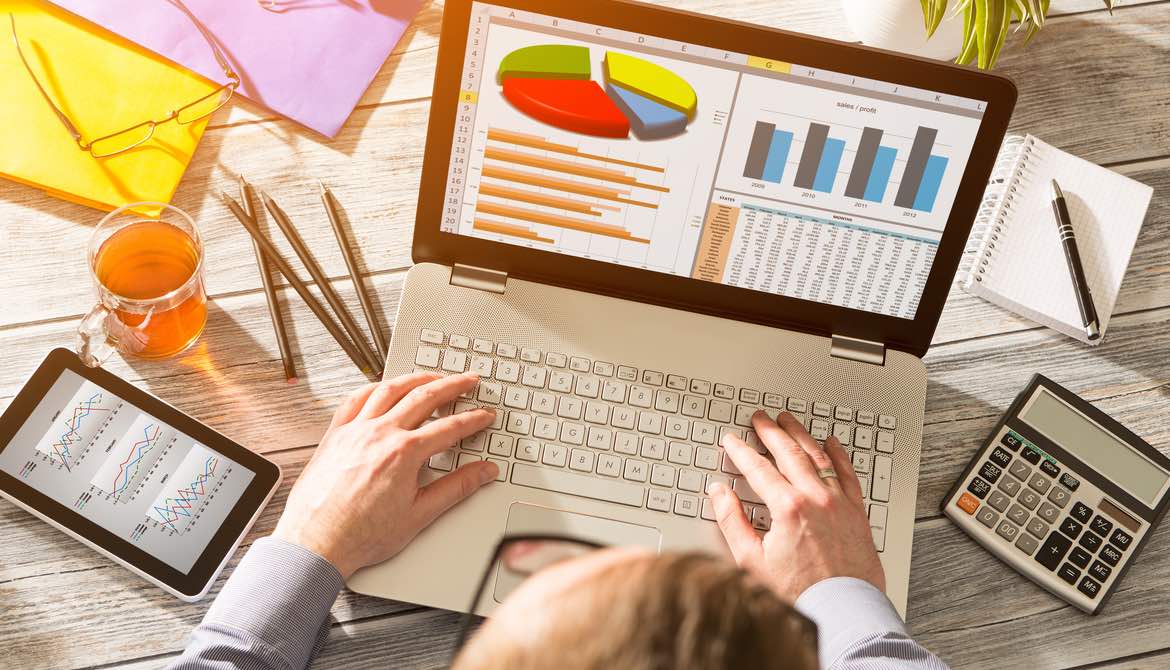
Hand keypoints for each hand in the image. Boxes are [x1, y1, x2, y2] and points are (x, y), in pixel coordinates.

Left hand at [273, 372, 497, 577]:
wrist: (316, 543)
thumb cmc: (360, 534)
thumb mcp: (419, 515)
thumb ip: (456, 488)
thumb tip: (483, 473)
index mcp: (404, 453)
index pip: (450, 427)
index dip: (473, 419)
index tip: (485, 415)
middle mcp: (379, 434)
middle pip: (424, 396)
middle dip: (452, 386)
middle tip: (468, 380)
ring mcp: (355, 430)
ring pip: (390, 389)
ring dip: (416, 378)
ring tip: (433, 377)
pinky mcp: (335, 434)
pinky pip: (356, 398)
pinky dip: (375, 387)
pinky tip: (385, 387)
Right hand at [708, 411, 882, 601]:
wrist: (842, 610)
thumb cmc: (799, 593)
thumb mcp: (752, 561)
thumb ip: (732, 522)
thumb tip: (719, 494)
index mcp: (788, 508)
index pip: (758, 468)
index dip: (741, 451)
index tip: (732, 441)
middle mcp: (816, 499)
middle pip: (789, 453)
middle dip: (771, 432)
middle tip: (761, 418)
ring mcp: (839, 504)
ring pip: (818, 457)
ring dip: (801, 435)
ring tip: (789, 421)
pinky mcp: (857, 513)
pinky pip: (848, 473)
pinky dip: (838, 455)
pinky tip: (831, 443)